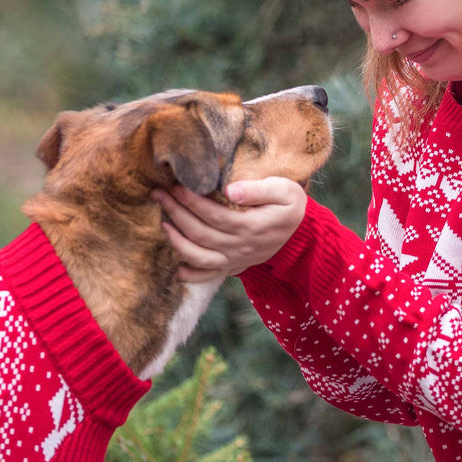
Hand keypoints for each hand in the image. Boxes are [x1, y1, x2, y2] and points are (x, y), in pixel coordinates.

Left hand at [153, 177, 307, 281]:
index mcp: (251, 226)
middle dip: (176, 212)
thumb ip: (259, 189)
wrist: (303, 234)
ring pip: (199, 256)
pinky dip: (192, 276)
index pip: (213, 214)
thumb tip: (230, 190)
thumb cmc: (291, 206)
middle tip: (159, 194)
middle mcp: (240, 247)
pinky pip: (209, 276)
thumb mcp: (285, 190)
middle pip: (200, 232)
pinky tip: (177, 268)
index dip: (191, 201)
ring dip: (177, 241)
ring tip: (162, 223)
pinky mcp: (234, 267)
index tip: (175, 185)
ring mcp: (236, 259)